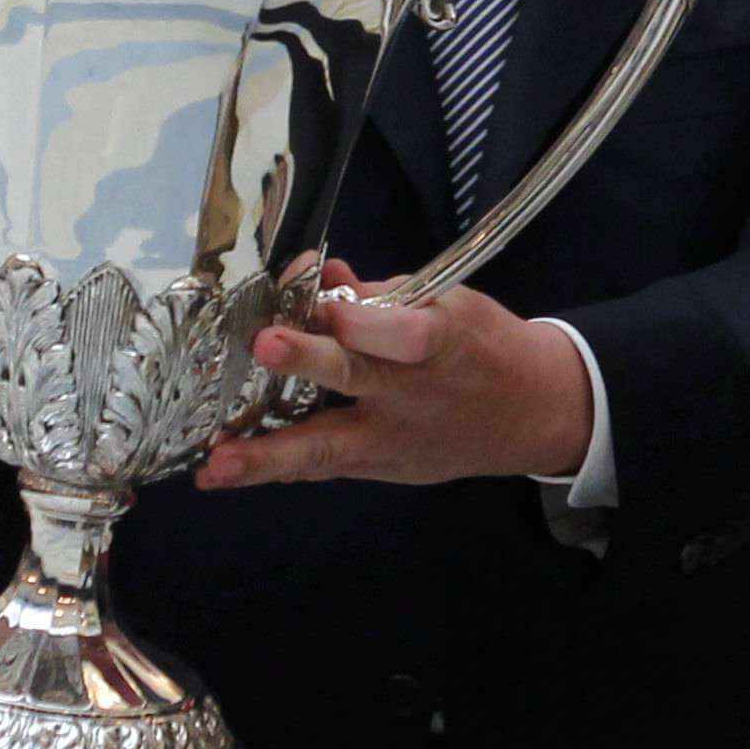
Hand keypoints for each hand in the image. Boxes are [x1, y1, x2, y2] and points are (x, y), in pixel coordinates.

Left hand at [198, 282, 593, 491]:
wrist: (532, 412)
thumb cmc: (481, 345)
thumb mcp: (449, 304)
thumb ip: (382, 296)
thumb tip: (320, 276)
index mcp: (445, 340)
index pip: (405, 330)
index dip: (367, 318)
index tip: (328, 301)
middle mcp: (415, 394)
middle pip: (359, 377)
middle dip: (310, 361)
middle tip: (266, 345)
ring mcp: (395, 440)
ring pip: (328, 447)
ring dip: (268, 455)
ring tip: (216, 464)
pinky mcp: (381, 469)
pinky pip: (322, 467)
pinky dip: (274, 467)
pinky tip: (224, 471)